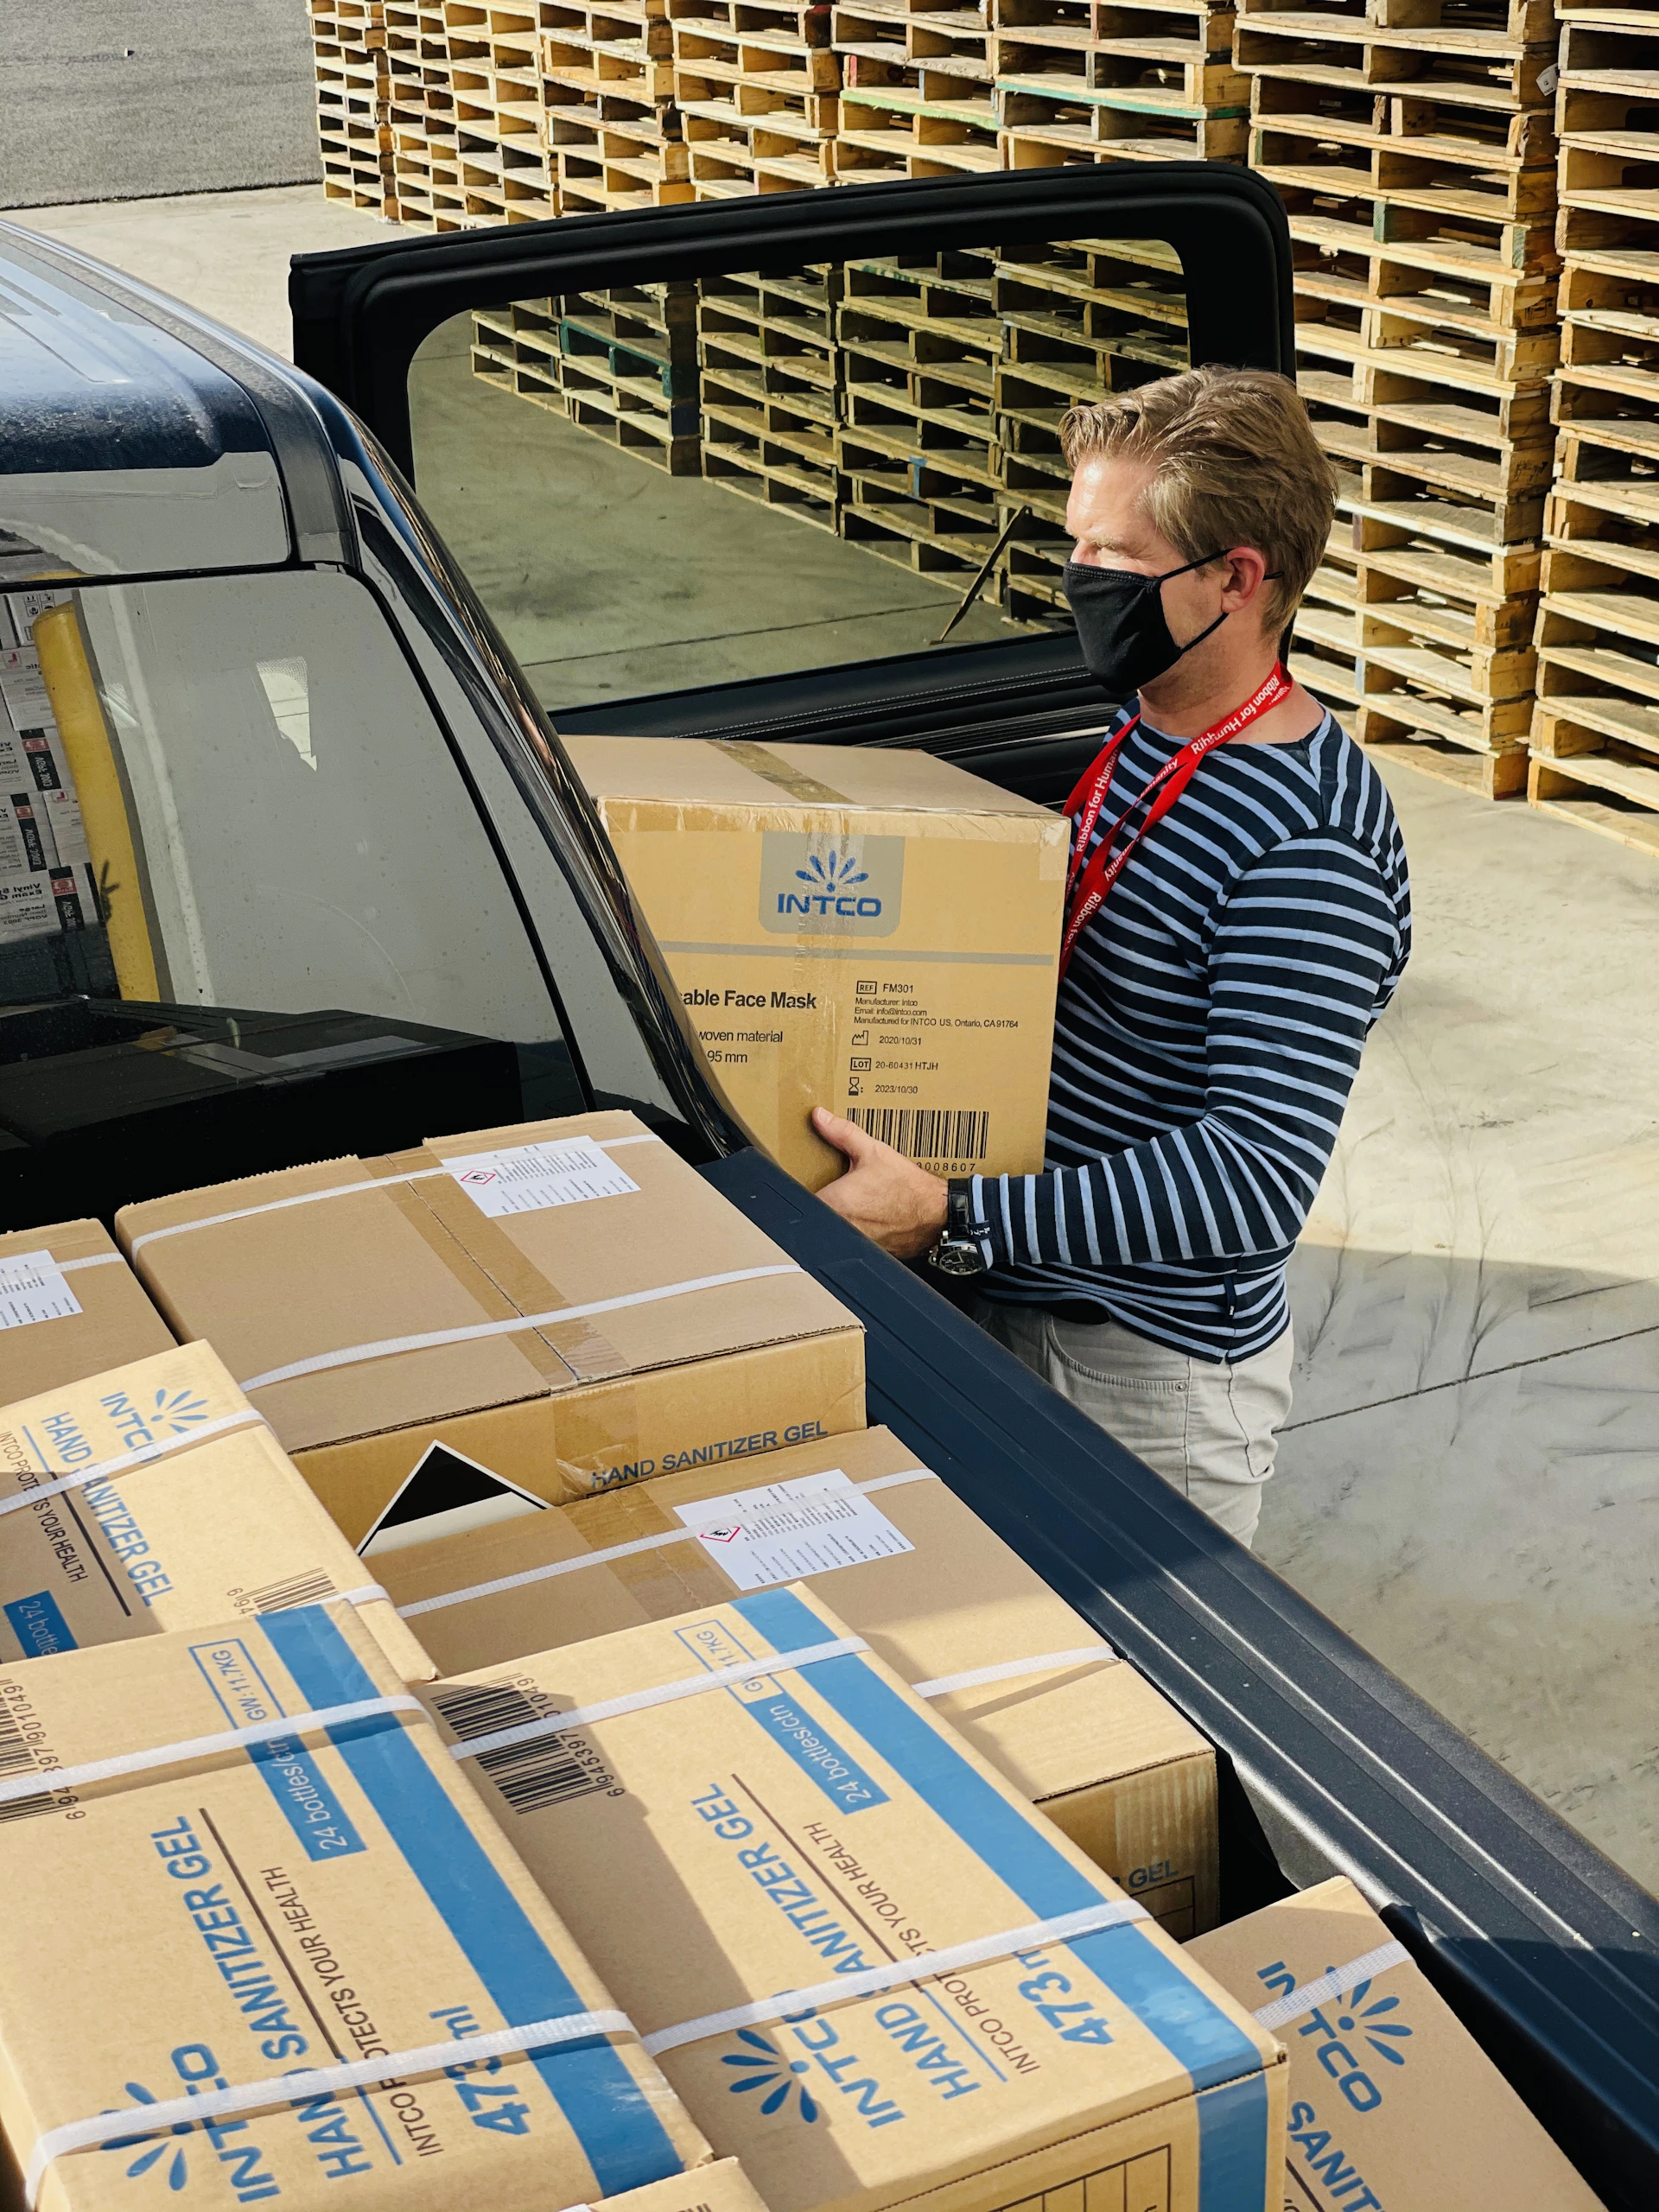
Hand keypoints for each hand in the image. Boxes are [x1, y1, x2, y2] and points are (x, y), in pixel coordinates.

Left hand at [811, 1107, 948, 1259]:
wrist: (936, 1214)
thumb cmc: (907, 1188)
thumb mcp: (873, 1152)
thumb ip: (841, 1133)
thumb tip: (821, 1118)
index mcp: (833, 1203)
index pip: (800, 1200)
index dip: (803, 1188)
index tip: (811, 1179)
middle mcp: (839, 1227)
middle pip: (816, 1215)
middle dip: (824, 1200)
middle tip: (839, 1186)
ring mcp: (852, 1242)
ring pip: (833, 1228)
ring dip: (840, 1216)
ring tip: (859, 1200)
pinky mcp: (867, 1250)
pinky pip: (852, 1239)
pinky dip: (857, 1227)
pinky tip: (872, 1215)